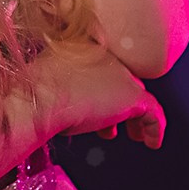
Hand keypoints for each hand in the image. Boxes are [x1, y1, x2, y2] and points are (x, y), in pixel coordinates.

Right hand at [29, 39, 165, 150]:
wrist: (43, 96)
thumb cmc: (34, 90)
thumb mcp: (41, 78)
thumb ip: (52, 82)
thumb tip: (50, 98)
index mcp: (83, 47)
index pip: (100, 69)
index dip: (97, 91)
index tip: (92, 106)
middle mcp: (106, 57)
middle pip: (118, 82)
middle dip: (114, 106)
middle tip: (109, 127)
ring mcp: (121, 75)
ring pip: (135, 96)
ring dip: (132, 118)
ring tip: (132, 135)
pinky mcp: (133, 96)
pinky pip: (152, 113)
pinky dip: (154, 129)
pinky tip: (152, 142)